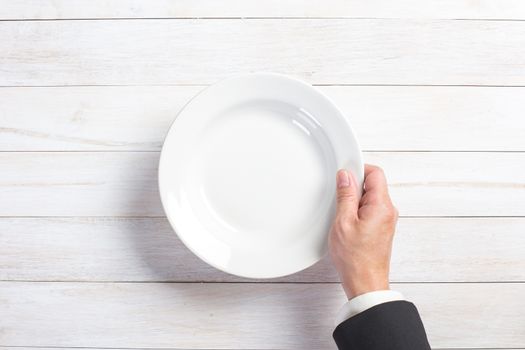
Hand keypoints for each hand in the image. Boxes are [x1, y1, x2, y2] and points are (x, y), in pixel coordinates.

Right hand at [329, 164, 397, 299]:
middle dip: (354, 186)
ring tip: (343, 215)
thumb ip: (345, 196)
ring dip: (355, 200)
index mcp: (382, 206)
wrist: (365, 283)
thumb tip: (345, 176)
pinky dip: (357, 210)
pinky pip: (370, 209)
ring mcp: (386, 220)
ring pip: (370, 197)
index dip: (358, 169)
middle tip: (340, 198)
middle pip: (373, 184)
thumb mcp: (343, 222)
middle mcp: (388, 211)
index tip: (344, 174)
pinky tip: (347, 222)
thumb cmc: (356, 259)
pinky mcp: (381, 228)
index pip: (375, 173)